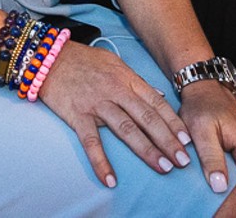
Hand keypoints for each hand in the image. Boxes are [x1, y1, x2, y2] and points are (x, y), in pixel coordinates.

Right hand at [38, 41, 192, 187]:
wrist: (49, 56)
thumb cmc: (83, 60)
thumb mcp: (114, 63)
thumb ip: (136, 81)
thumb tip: (158, 97)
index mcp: (126, 78)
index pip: (156, 102)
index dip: (173, 122)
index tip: (187, 140)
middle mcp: (115, 90)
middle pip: (147, 118)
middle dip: (167, 140)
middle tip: (182, 160)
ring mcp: (96, 103)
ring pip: (126, 128)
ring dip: (146, 149)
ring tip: (163, 166)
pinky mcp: (77, 114)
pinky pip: (91, 141)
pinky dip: (100, 161)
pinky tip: (110, 178)